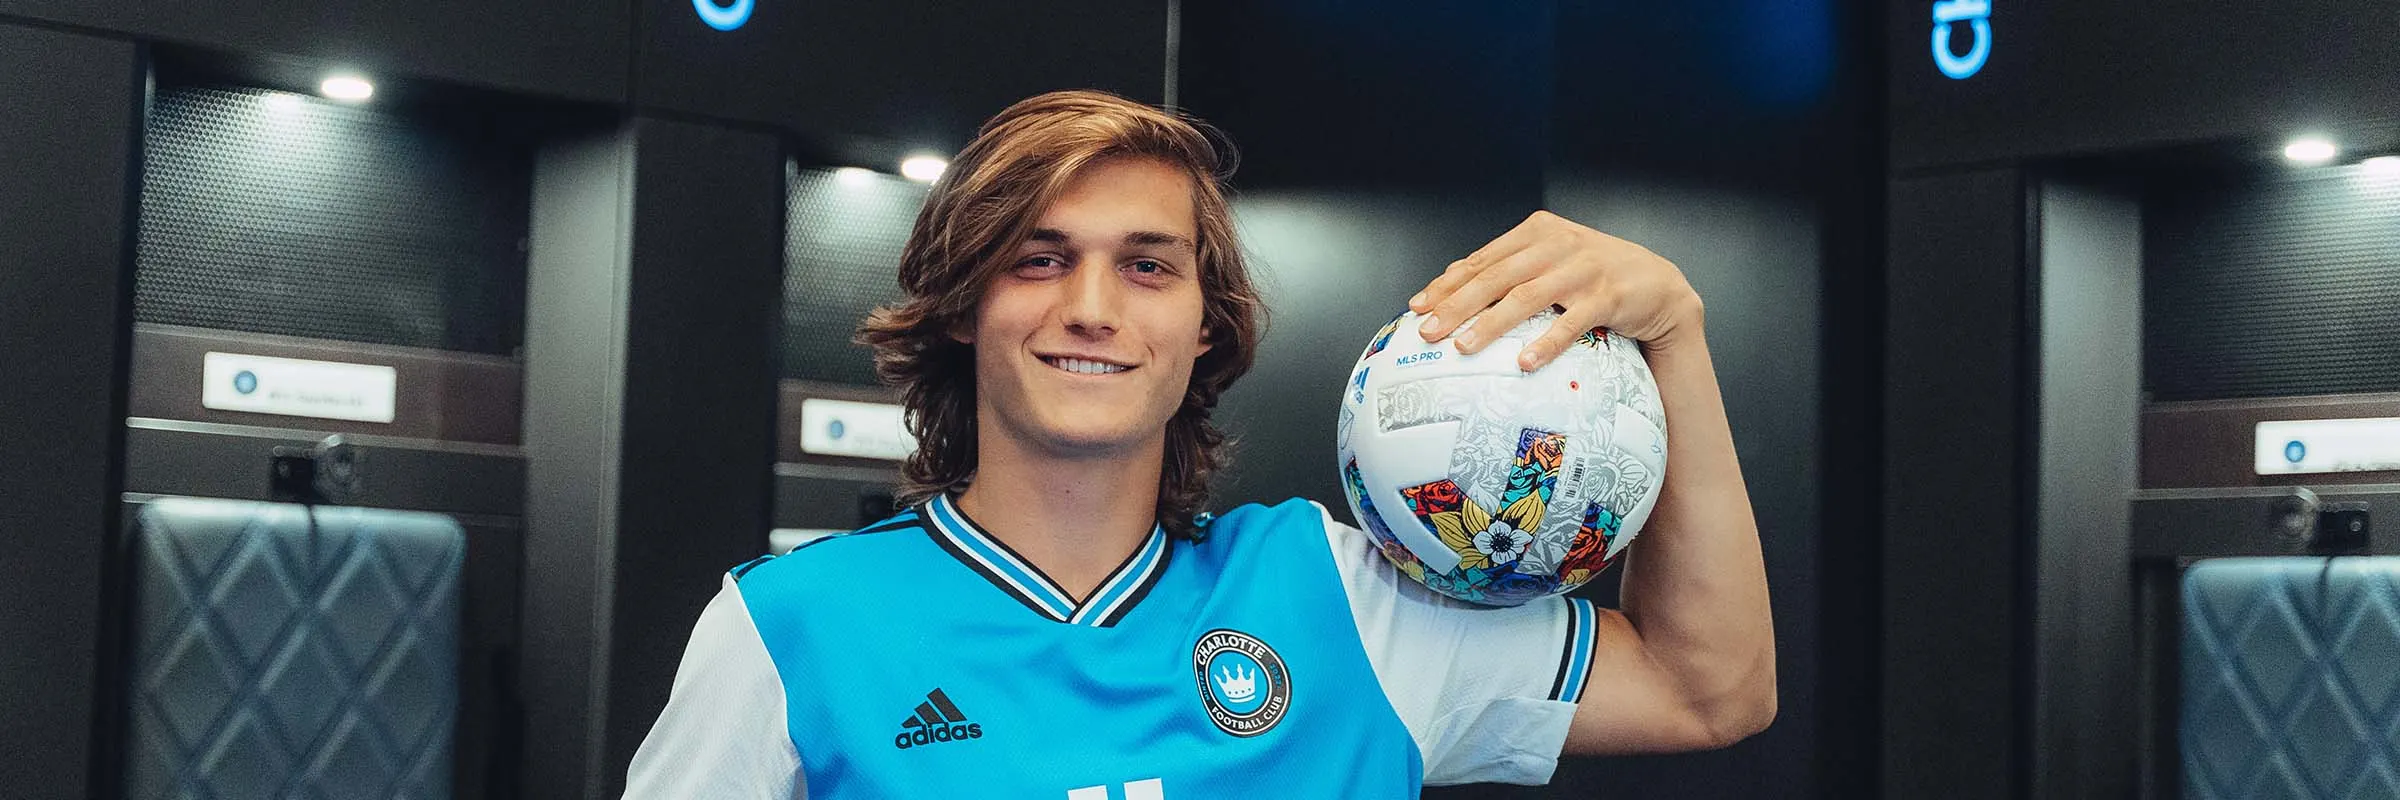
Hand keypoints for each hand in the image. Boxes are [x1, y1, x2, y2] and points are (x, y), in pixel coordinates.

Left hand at [1410, 211, 1703, 369]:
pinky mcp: (1609, 295)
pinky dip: (1547, 341)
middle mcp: (1558, 244)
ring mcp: (1584, 268)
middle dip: (1458, 305)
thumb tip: (1451, 286)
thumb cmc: (1594, 278)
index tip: (1418, 307)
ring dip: (1492, 324)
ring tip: (1465, 348)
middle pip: (1497, 276)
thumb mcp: (1551, 264)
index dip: (1447, 284)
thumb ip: (1509, 270)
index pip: (1482, 259)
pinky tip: (1525, 362)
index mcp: (1538, 233)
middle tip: (1430, 331)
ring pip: (1528, 296)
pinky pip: (1572, 322)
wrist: (1658, 286)